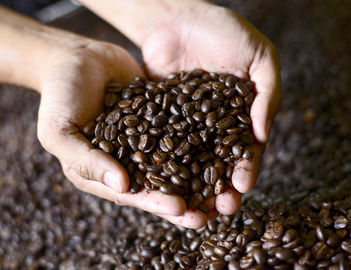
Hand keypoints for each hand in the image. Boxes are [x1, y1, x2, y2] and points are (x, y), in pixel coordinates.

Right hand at [36, 38, 208, 227]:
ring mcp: (146, 140)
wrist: (75, 56)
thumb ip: (85, 160)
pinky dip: (201, 141)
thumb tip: (121, 186)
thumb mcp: (59, 131)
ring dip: (199, 177)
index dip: (156, 203)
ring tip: (225, 189)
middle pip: (160, 185)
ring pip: (176, 163)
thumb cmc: (59, 94)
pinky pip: (182, 132)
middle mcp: (127, 160)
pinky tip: (223, 148)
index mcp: (102, 172)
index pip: (133, 194)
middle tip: (213, 212)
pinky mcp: (160, 119)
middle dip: (186, 200)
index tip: (182, 210)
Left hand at [139, 4, 281, 217]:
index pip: (248, 148)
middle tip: (220, 210)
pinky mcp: (162, 121)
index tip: (243, 186)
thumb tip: (263, 134)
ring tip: (194, 210)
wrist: (177, 16)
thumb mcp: (259, 55)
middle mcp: (216, 125)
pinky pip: (164, 148)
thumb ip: (267, 93)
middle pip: (220, 164)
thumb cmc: (224, 30)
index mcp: (243, 114)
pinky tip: (164, 186)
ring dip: (194, 188)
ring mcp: (188, 125)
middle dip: (221, 188)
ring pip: (193, 163)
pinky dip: (165, 168)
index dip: (247, 168)